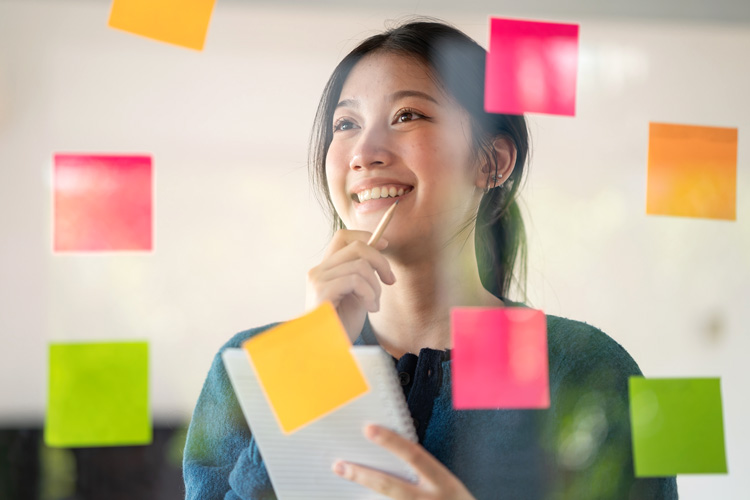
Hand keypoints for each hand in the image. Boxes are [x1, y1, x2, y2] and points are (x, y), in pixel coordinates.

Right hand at [306, 230, 395, 340]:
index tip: (386, 244)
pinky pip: (356, 280)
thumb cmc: (341, 326)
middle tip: (390, 281)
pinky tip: (369, 309)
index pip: (343, 236)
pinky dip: (369, 294)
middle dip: (381, 262)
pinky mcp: (321, 290)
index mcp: (326, 269)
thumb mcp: (358, 295)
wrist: (325, 350)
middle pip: (357, 247)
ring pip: (361, 266)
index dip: (367, 236)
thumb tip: (380, 246)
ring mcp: (317, 279)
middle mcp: (318, 270)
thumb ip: (363, 274)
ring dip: (375, 287)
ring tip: (373, 305)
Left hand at [332, 425, 476, 499]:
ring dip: (363, 495)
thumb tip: (387, 456)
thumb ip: (422, 472)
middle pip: (389, 486)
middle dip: (361, 475)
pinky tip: (359, 497)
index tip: (368, 428)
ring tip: (344, 479)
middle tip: (339, 465)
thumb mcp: (446, 485)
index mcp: (442, 482)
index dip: (391, 441)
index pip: (414, 455)